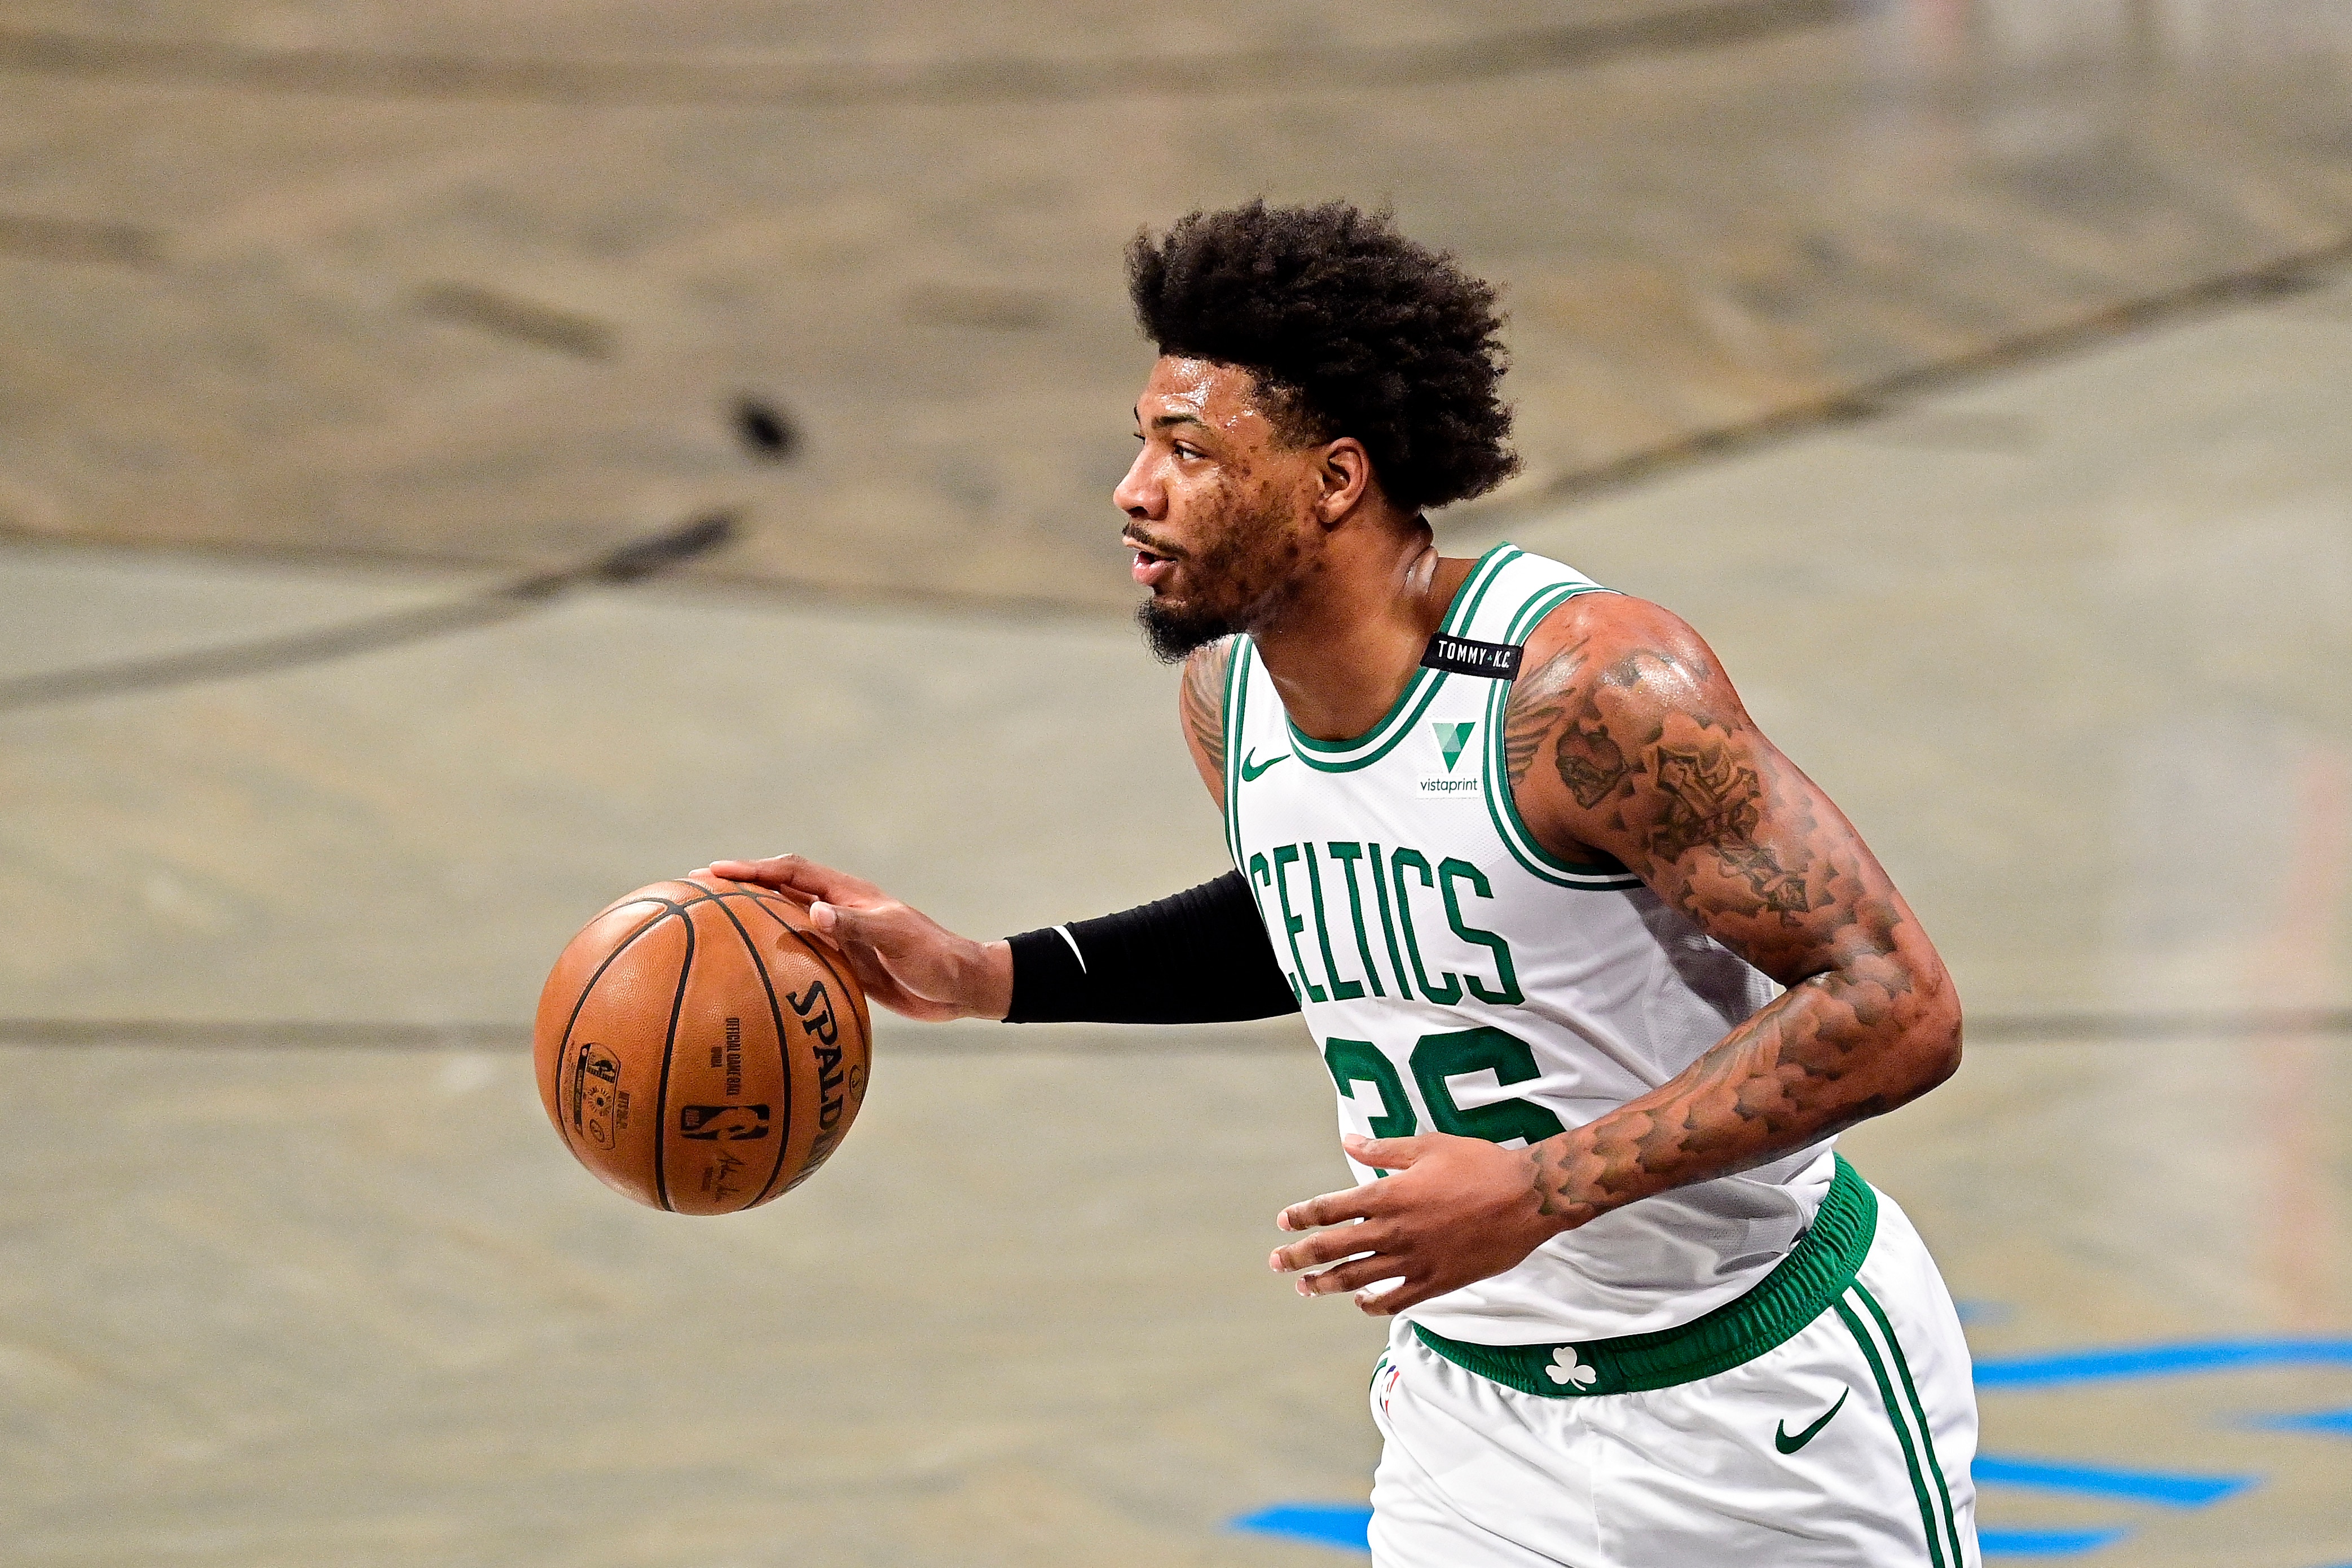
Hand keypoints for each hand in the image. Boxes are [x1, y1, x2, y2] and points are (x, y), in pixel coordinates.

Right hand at [703, 854, 1011, 1022]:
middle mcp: (840, 909)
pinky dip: (773, 953)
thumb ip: (856, 927)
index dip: (753, 869)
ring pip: (786, 918)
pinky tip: (750, 971)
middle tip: (696, 889)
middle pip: (781, 888)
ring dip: (752, 916)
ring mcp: (841, 935)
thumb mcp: (897, 940)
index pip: (792, 872)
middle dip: (741, 885)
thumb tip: (812, 912)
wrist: (961, 986)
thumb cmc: (935, 959)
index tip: (714, 871)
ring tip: (710, 923)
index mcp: (849, 894)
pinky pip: (800, 952)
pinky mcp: (845, 962)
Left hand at [1268, 1132, 1569, 1314]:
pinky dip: (1372, 1304)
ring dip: (1326, 1284)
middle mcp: (1394, 1230)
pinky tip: (1360, 1303)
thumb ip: (1383, 1149)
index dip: (1301, 1217)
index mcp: (1388, 1194)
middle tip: (1276, 1263)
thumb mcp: (1428, 1146)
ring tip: (1305, 1288)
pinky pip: (1395, 1300)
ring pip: (1356, 1278)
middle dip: (1298, 1256)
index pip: (1329, 1208)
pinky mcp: (1437, 1281)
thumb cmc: (1480, 1164)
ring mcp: (1414, 1260)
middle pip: (1332, 1247)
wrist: (1528, 1198)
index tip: (1283, 1223)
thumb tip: (1349, 1140)